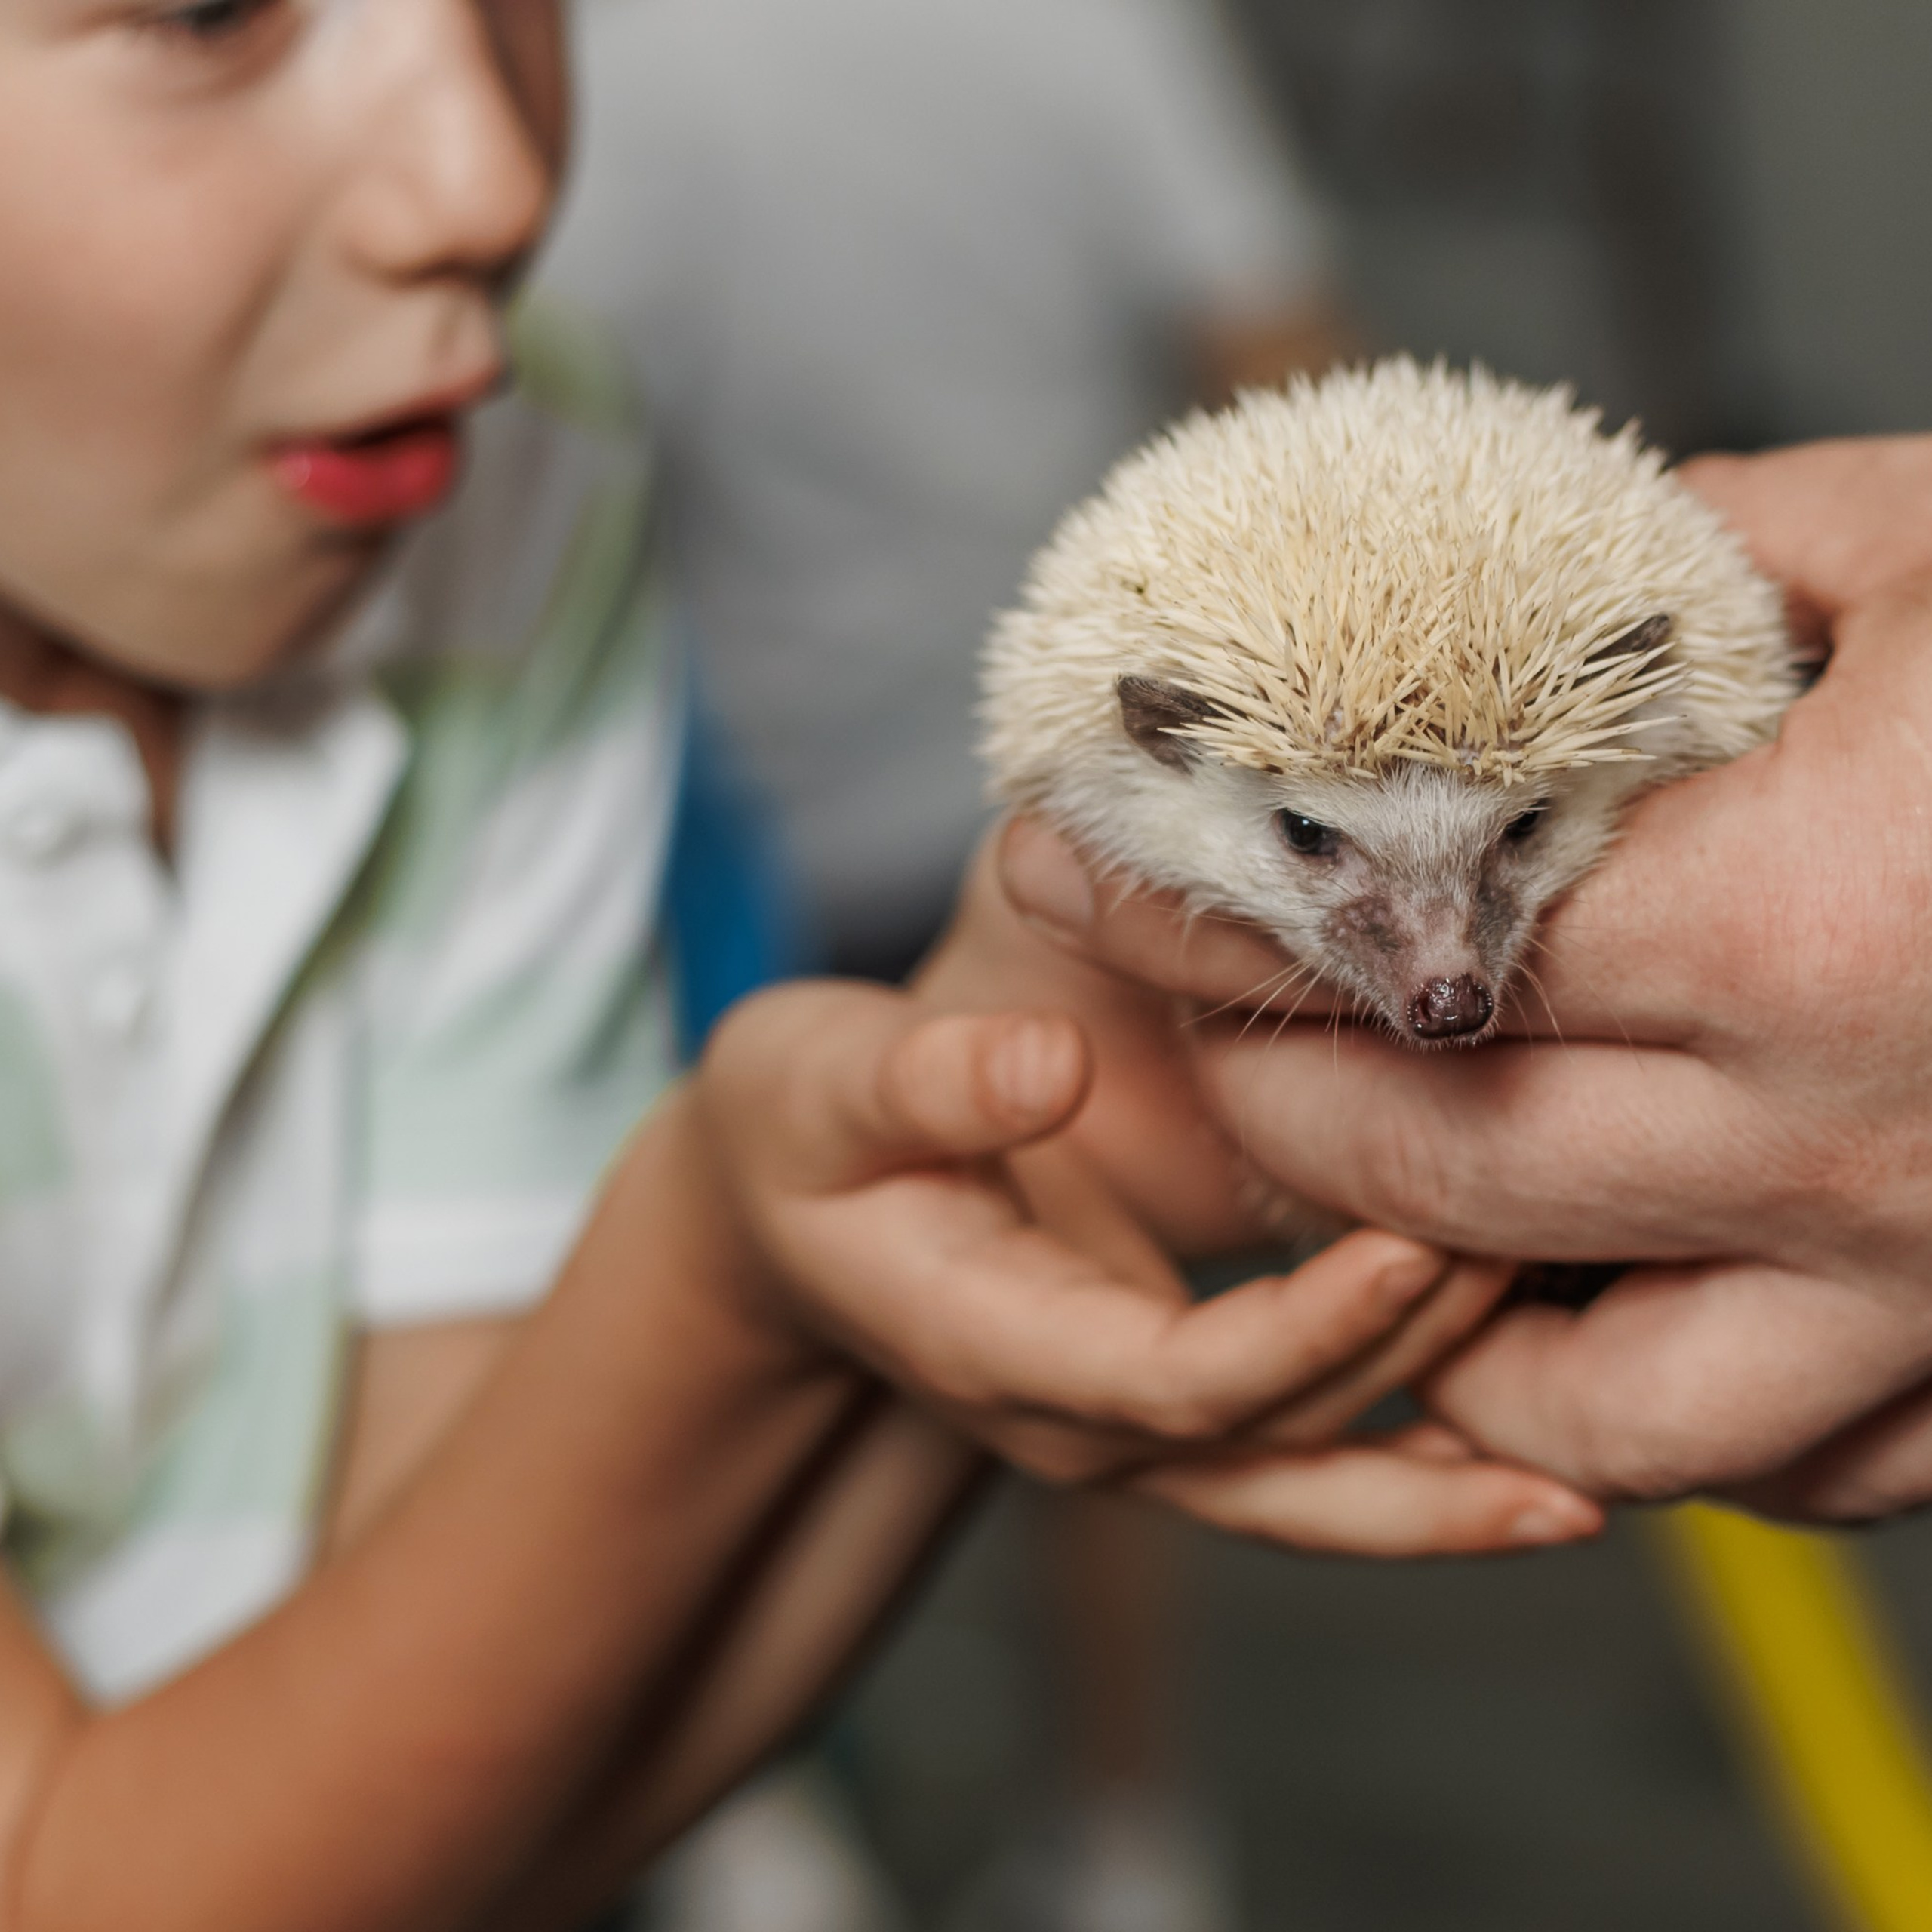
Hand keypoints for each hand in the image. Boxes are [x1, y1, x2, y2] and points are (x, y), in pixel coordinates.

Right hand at [695, 980, 1600, 1553]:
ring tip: (1598, 1463)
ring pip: (1309, 1488)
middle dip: (1420, 1373)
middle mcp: (1079, 1417)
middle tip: (1548, 1268)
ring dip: (1448, 1475)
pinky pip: (1307, 1459)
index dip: (1312, 1337)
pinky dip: (1415, 1474)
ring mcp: (1130, 1426)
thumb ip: (924, 1083)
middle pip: (1280, 1447)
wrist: (789, 1212)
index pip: (1180, 1382)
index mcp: (999, 1344)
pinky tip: (1522, 1470)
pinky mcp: (1172, 1400)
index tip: (1421, 1247)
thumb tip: (1047, 1069)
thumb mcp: (820, 1083)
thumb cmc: (801, 1134)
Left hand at [996, 435, 1931, 1508]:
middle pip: (1423, 1187)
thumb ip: (1701, 564)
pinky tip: (1605, 1314)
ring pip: (1578, 1407)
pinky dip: (1650, 1418)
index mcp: (1796, 930)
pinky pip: (1777, 1470)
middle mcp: (1843, 1155)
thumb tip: (1529, 585)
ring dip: (1439, 1328)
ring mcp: (1931, 1301)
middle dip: (1264, 1109)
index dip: (1202, 921)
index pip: (1386, 958)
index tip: (1078, 880)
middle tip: (1203, 1035)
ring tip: (1379, 1232)